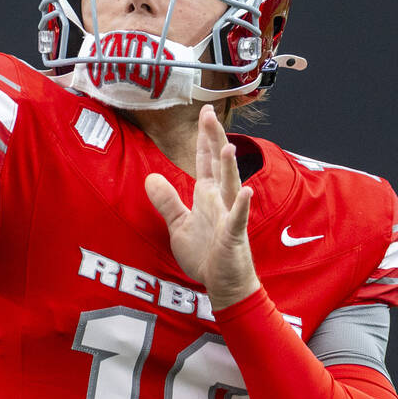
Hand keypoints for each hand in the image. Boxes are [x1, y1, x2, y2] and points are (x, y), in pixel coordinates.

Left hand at [144, 105, 259, 309]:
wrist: (223, 285)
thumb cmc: (205, 255)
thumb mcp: (179, 225)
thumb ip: (167, 201)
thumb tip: (150, 178)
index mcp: (207, 196)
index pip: (205, 161)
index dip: (204, 138)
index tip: (205, 113)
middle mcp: (220, 201)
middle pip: (218, 165)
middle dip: (214, 140)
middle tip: (210, 114)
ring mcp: (230, 217)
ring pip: (230, 186)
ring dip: (229, 167)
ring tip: (227, 147)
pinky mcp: (234, 236)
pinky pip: (238, 218)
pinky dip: (242, 205)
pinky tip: (247, 191)